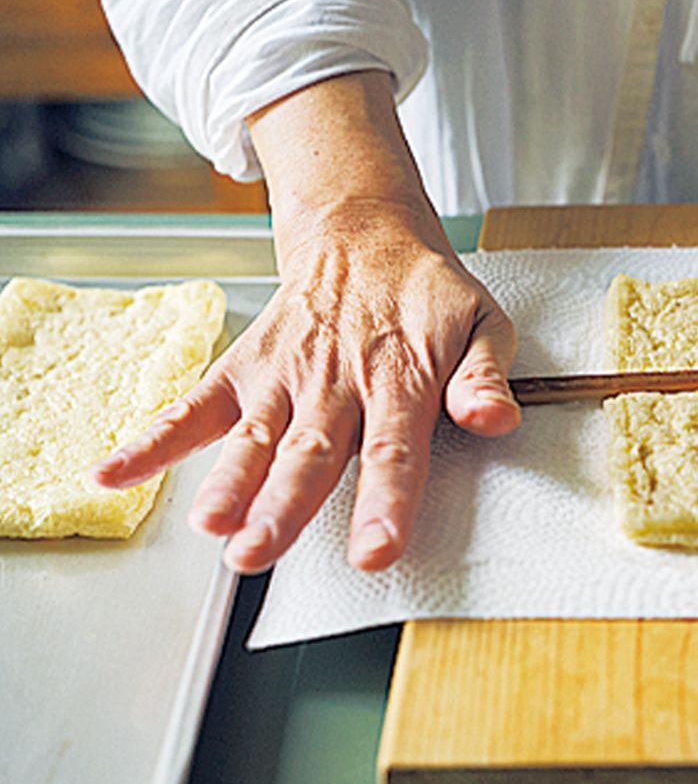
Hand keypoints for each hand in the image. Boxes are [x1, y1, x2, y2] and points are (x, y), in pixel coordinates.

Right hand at [94, 204, 519, 571]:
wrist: (365, 233)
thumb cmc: (428, 294)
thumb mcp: (483, 323)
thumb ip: (486, 376)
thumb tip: (495, 418)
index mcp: (401, 377)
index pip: (395, 449)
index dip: (385, 501)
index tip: (374, 549)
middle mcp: (338, 381)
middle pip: (312, 453)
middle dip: (285, 506)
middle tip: (260, 551)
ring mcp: (285, 375)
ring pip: (255, 437)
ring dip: (230, 481)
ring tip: (211, 525)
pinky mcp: (246, 367)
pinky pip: (196, 406)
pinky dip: (154, 439)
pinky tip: (115, 473)